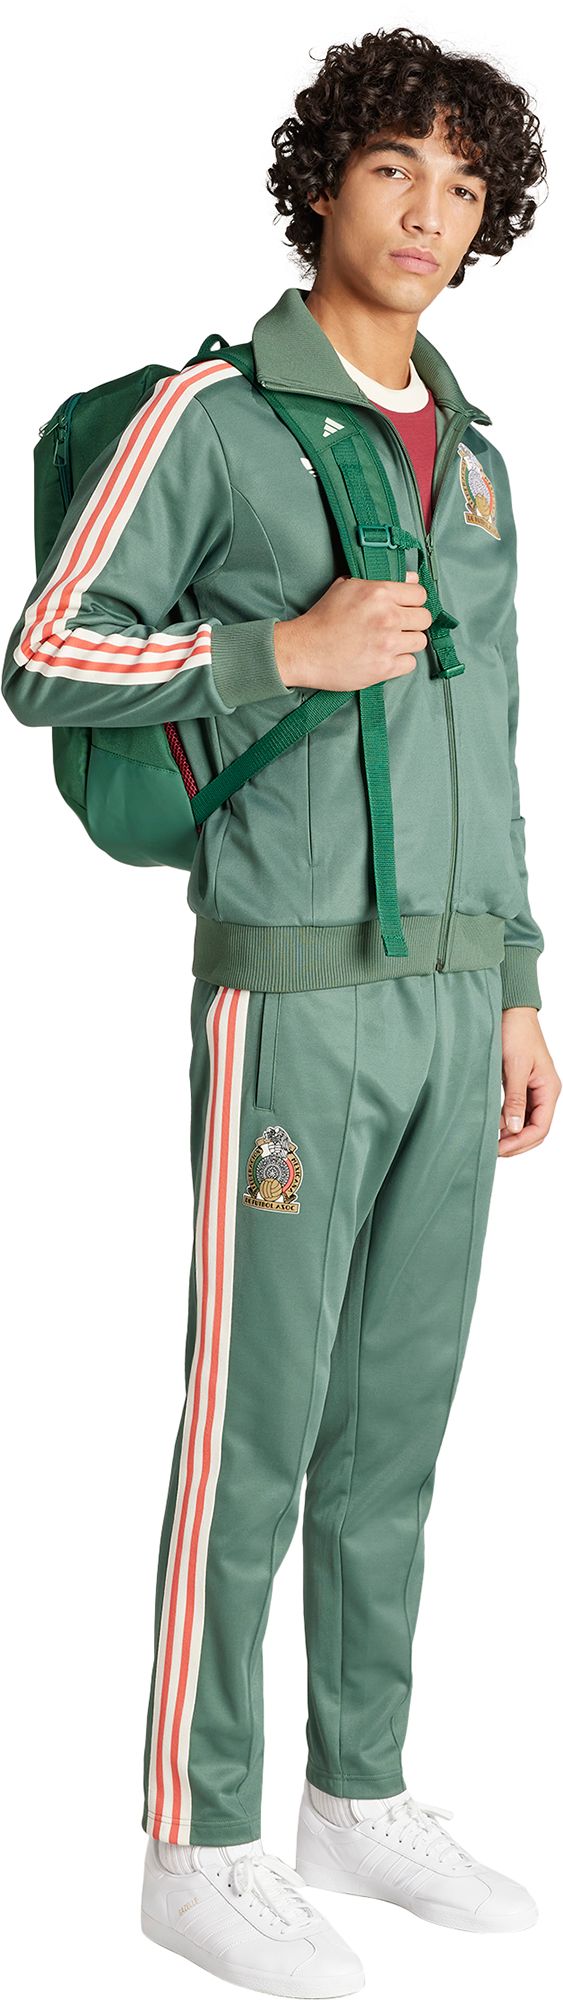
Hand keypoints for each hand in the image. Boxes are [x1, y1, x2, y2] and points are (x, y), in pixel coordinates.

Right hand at [273, 571, 430, 692]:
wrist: (304, 650)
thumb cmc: (322, 619)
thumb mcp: (347, 587)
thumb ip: (380, 581)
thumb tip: (410, 579)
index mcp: (379, 593)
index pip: (420, 594)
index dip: (414, 601)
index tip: (406, 607)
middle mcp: (387, 617)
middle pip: (424, 619)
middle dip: (413, 622)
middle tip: (399, 626)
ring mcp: (387, 644)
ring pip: (419, 641)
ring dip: (407, 642)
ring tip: (390, 643)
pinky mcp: (384, 668)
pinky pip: (410, 663)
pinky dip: (400, 662)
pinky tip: (385, 657)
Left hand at [498, 1008, 560, 1155]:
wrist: (511, 1012)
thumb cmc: (515, 1033)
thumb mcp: (514, 1067)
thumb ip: (515, 1099)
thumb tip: (514, 1128)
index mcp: (549, 1089)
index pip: (540, 1128)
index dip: (521, 1143)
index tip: (499, 1148)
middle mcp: (545, 1093)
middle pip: (536, 1130)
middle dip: (517, 1144)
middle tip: (494, 1151)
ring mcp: (534, 1090)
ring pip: (527, 1123)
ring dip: (511, 1135)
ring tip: (491, 1142)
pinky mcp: (522, 1086)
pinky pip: (518, 1112)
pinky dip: (507, 1122)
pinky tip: (493, 1127)